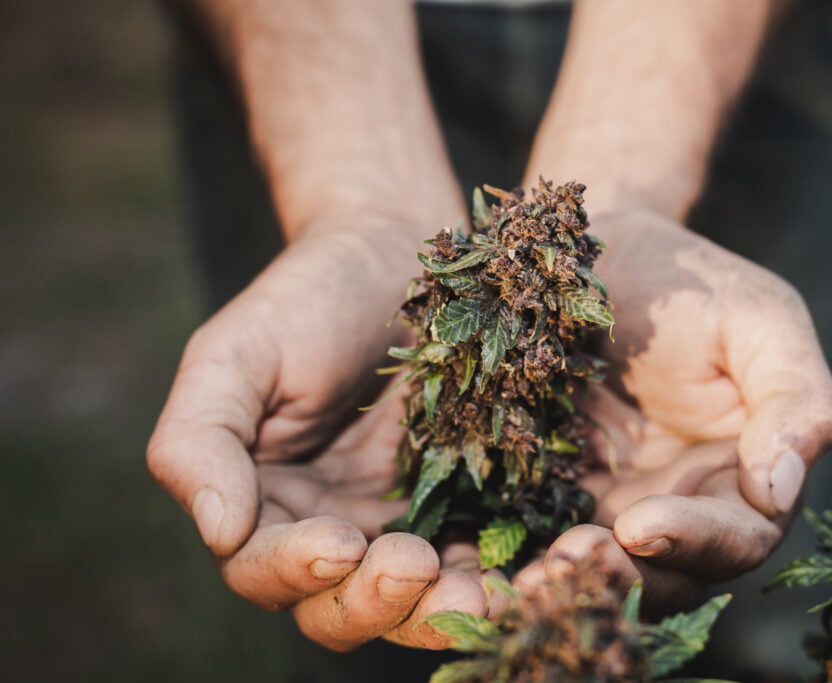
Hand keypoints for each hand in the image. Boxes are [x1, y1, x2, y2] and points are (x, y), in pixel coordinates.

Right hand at [147, 225, 487, 650]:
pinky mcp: (459, 502)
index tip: (339, 544)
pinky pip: (472, 558)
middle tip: (413, 569)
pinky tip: (516, 575)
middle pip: (338, 607)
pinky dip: (491, 578)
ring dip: (439, 612)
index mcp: (260, 502)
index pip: (262, 568)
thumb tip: (219, 531)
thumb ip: (199, 440)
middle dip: (373, 604)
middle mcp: (325, 527)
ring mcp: (396, 520)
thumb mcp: (235, 354)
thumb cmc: (306, 295)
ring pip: (412, 602)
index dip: (295, 571)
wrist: (395, 250)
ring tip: (477, 596)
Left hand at [514, 209, 831, 614]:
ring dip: (565, 580)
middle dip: (618, 575)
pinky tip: (484, 564)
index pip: (738, 535)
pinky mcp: (559, 489)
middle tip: (564, 563)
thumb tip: (779, 492)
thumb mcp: (762, 321)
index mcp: (745, 475)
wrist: (604, 256)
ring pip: (602, 567)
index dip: (695, 540)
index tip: (637, 523)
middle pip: (665, 572)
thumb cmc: (693, 281)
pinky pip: (543, 534)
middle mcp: (685, 504)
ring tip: (523, 580)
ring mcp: (618, 501)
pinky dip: (521, 555)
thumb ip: (795, 402)